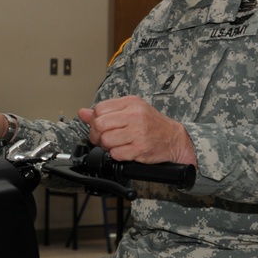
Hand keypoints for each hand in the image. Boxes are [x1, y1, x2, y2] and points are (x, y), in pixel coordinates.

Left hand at [78, 96, 196, 165]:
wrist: (175, 139)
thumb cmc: (153, 124)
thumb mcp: (132, 110)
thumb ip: (107, 111)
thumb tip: (82, 113)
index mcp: (131, 103)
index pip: (99, 109)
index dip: (94, 120)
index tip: (99, 127)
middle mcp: (135, 116)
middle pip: (99, 124)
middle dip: (96, 135)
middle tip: (102, 139)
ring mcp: (138, 133)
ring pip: (106, 140)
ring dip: (106, 146)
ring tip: (115, 145)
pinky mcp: (140, 149)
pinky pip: (116, 154)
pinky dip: (116, 155)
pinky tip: (123, 151)